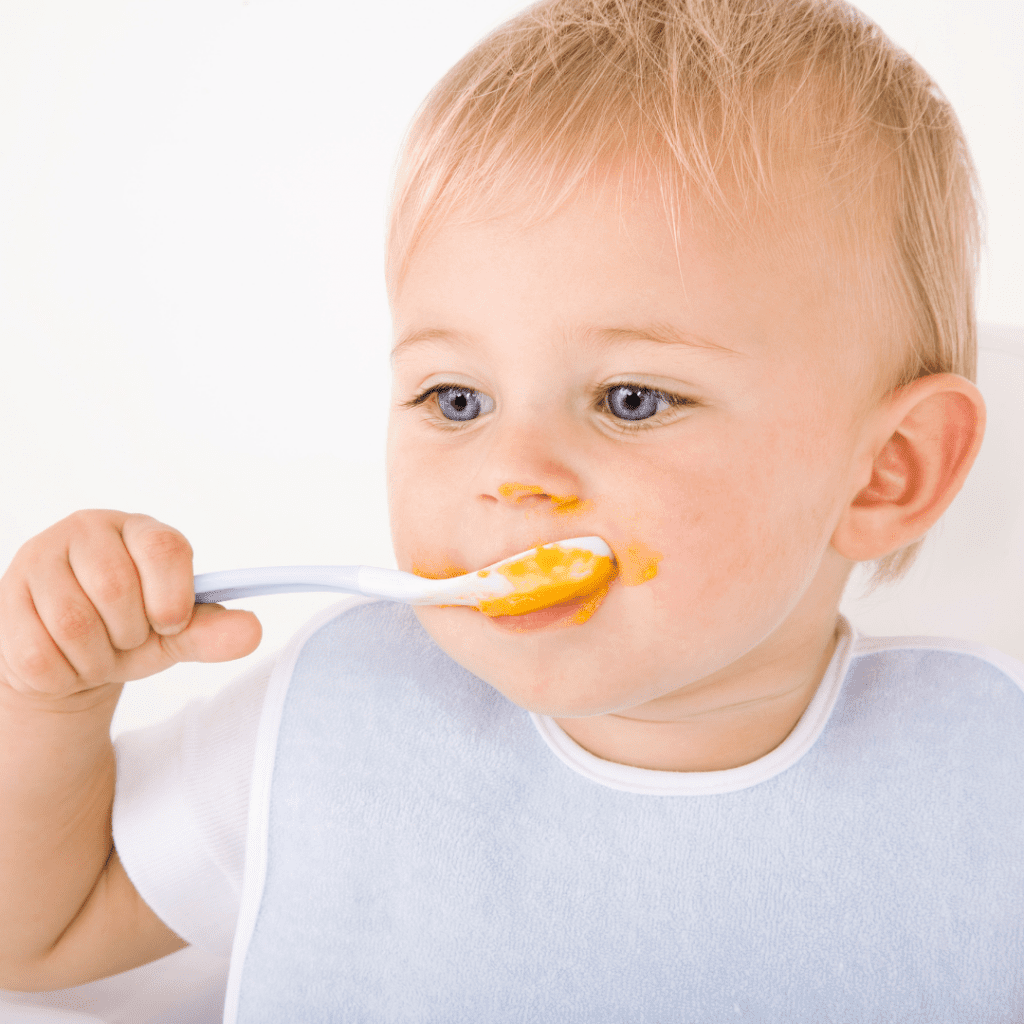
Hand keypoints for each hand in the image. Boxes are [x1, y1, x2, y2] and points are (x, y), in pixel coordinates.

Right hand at [0, 510, 260, 700]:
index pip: (165, 549)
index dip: (173, 598)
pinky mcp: (7, 599)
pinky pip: (40, 653)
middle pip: (116, 588)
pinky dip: (64, 673)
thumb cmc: (130, 633)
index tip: (169, 623)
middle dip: (130, 634)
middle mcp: (86, 530)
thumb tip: (253, 631)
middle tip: (127, 639)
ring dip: (96, 657)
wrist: (71, 659)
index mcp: (138, 529)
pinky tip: (66, 660)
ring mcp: (39, 560)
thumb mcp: (177, 634)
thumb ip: (213, 631)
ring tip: (99, 651)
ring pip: (75, 623)